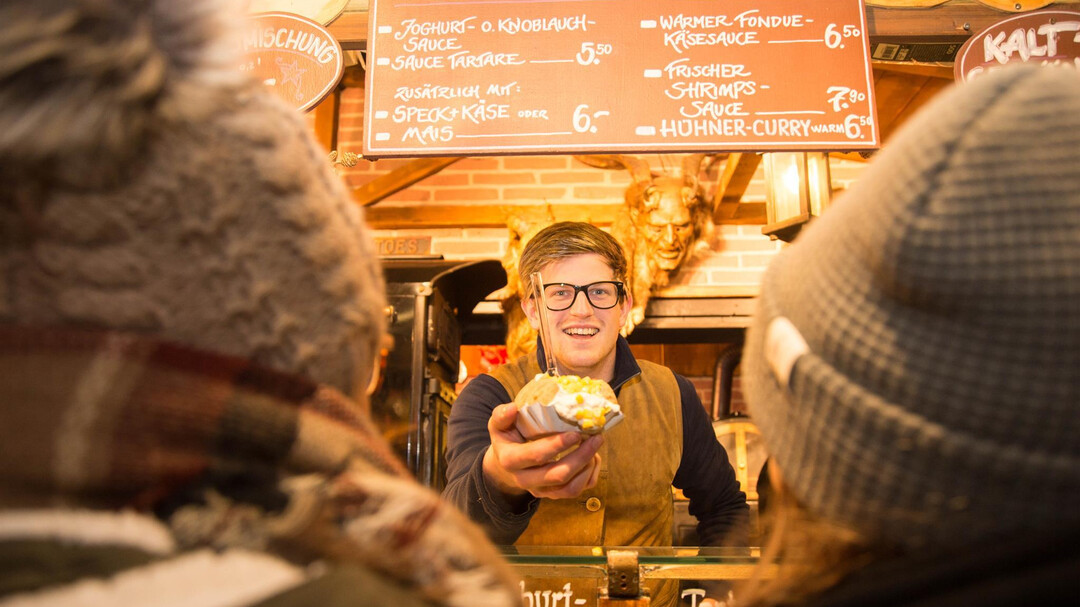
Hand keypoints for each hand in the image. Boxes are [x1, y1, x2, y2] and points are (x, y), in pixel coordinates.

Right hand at [482, 403, 602, 499]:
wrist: (506, 465)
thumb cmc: (507, 438)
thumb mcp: (498, 425)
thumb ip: (501, 416)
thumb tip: (512, 408)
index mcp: (511, 460)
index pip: (536, 456)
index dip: (557, 445)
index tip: (576, 433)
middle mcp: (525, 480)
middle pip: (558, 475)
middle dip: (581, 457)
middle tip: (596, 438)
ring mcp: (540, 490)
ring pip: (570, 489)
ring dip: (587, 467)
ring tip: (595, 446)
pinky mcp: (552, 495)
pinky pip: (576, 491)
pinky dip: (589, 475)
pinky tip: (592, 457)